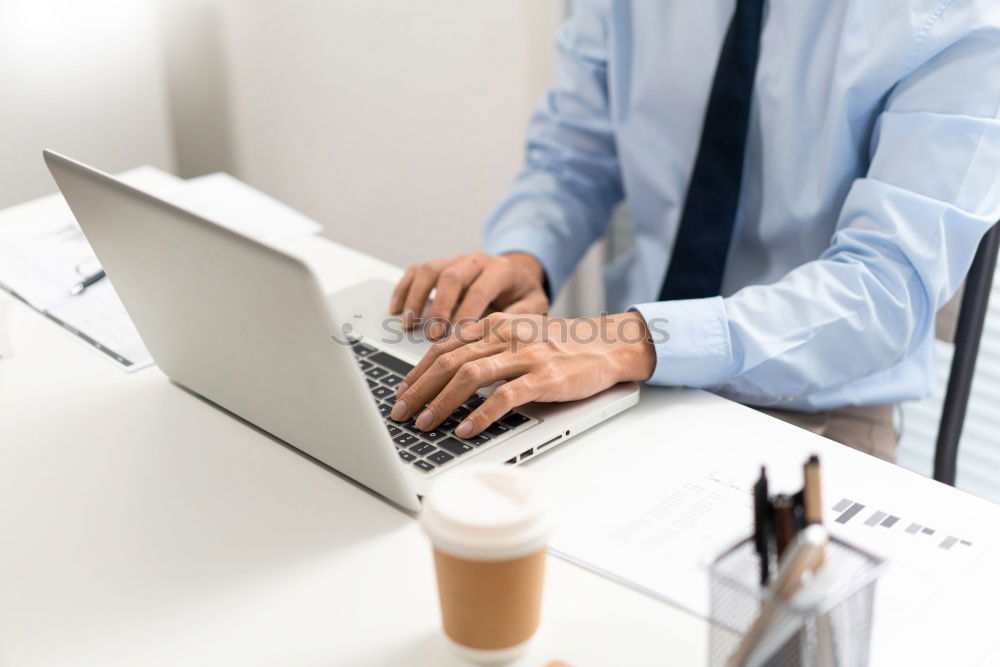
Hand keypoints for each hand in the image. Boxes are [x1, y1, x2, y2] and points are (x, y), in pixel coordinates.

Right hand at [389, 252, 547, 337]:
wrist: (518, 275)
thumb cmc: (523, 295)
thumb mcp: (535, 306)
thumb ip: (523, 316)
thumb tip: (504, 331)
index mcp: (501, 269)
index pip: (480, 290)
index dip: (466, 313)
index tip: (456, 336)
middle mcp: (476, 260)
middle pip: (451, 278)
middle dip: (439, 308)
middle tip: (432, 335)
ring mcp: (455, 261)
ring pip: (430, 270)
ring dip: (416, 298)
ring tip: (409, 324)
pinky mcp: (440, 265)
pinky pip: (416, 270)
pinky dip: (403, 288)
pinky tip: (395, 309)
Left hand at [390, 312, 655, 437]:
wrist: (605, 346)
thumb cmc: (560, 348)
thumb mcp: (517, 339)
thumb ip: (487, 350)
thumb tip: (448, 375)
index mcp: (495, 325)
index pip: (444, 346)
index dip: (418, 371)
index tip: (403, 392)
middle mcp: (505, 336)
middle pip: (449, 360)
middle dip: (419, 389)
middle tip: (402, 412)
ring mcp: (525, 356)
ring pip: (469, 375)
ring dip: (441, 402)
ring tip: (426, 423)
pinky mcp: (544, 377)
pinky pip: (504, 397)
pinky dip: (480, 415)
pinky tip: (465, 429)